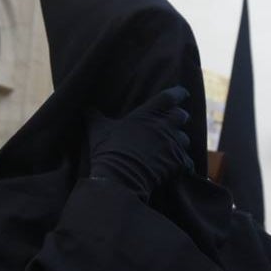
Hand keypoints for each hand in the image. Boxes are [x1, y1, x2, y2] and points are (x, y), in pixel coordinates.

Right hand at [87, 86, 193, 201]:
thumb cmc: (109, 150)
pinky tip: (180, 168)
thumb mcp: (97, 130)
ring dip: (180, 141)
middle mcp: (163, 126)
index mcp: (147, 114)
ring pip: (185, 139)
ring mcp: (172, 144)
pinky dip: (183, 164)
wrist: (120, 177)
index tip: (183, 92)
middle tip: (177, 119)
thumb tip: (84, 107)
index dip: (178, 93)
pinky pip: (187, 162)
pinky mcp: (177, 163)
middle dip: (180, 117)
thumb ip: (93, 116)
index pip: (169, 97)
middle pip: (181, 116)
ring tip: (174, 145)